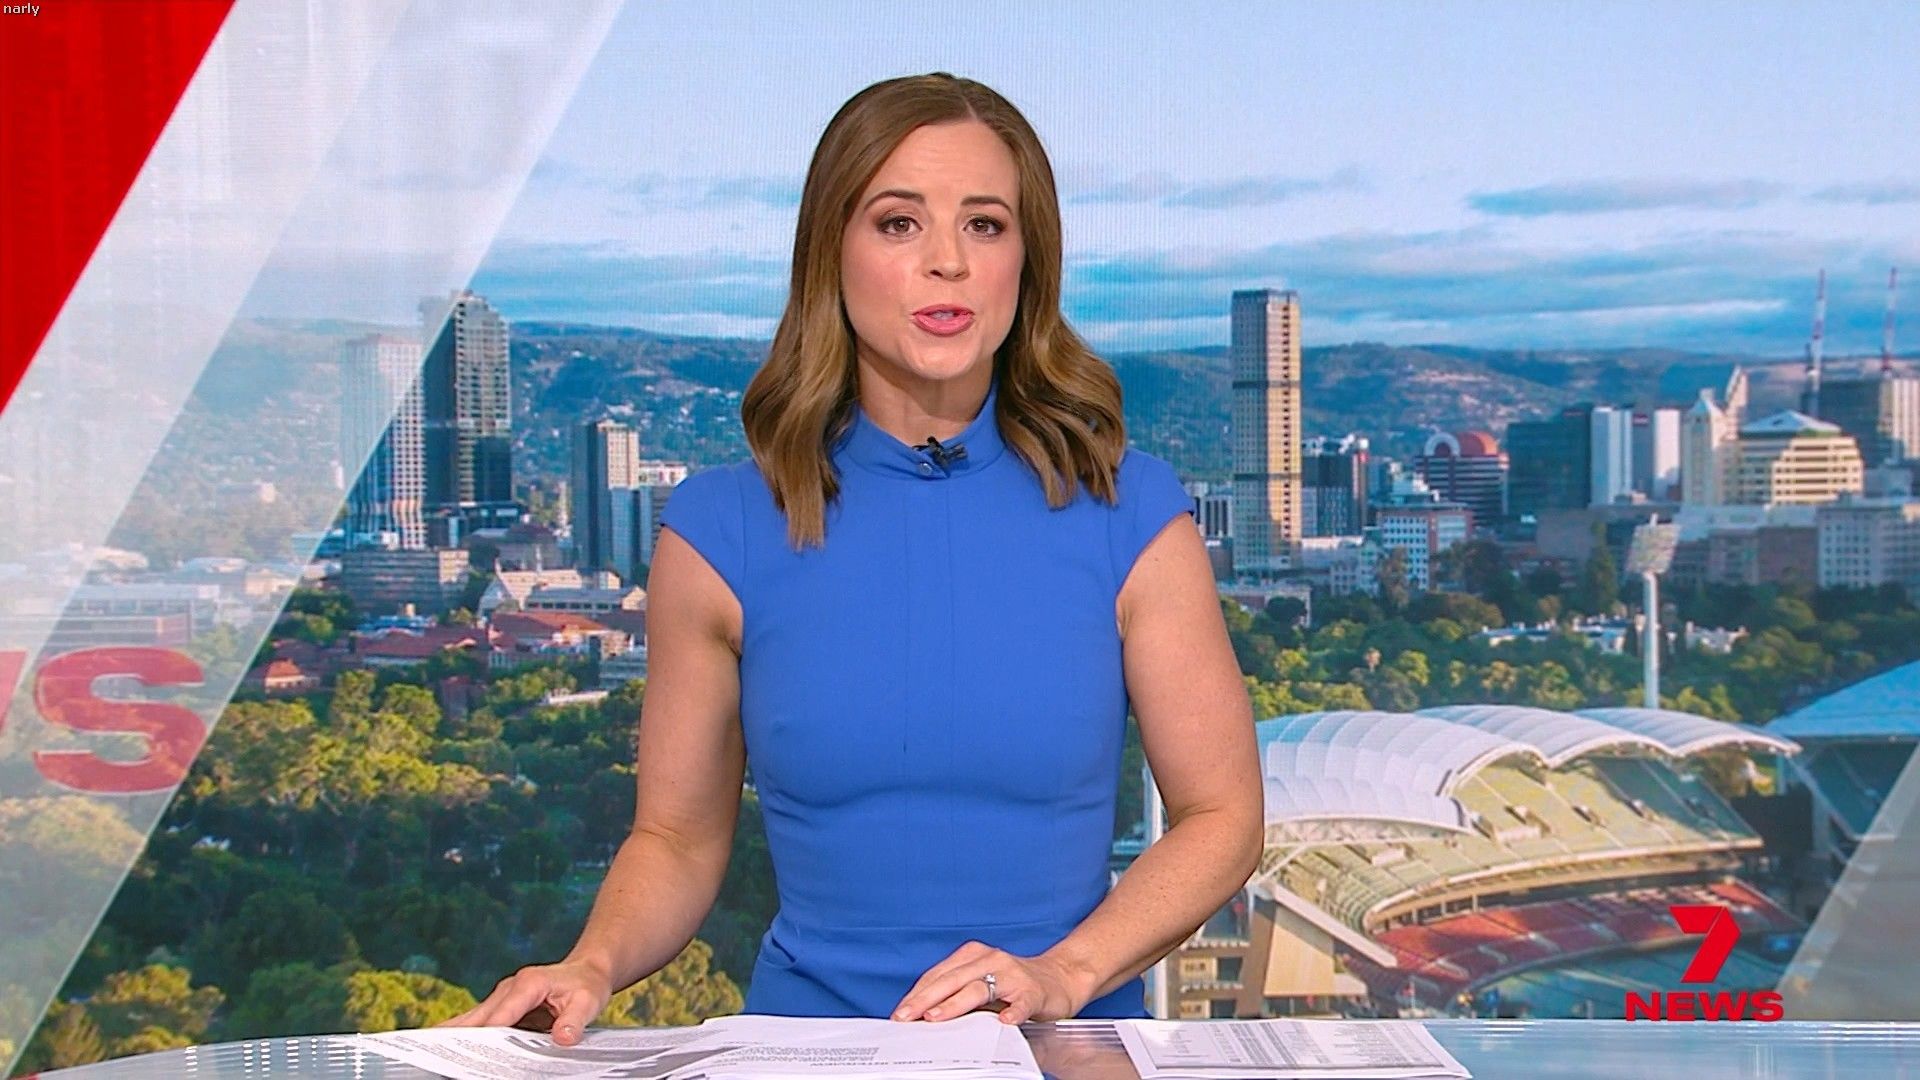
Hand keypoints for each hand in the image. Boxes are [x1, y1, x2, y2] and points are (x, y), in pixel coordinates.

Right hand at [438, 959, 613, 1046]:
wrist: (587, 971)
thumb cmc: (587, 985)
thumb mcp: (588, 1002)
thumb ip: (574, 1020)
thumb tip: (562, 1038)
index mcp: (528, 985)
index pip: (500, 1015)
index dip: (484, 1035)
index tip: (469, 1053)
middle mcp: (509, 989)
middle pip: (476, 1017)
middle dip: (456, 1036)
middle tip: (435, 1056)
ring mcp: (502, 998)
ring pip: (471, 1019)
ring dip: (455, 1036)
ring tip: (433, 1056)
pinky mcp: (501, 1007)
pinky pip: (479, 1023)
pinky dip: (465, 1036)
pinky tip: (450, 1050)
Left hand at [891, 941, 1095, 1024]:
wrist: (1060, 978)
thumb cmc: (1014, 984)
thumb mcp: (981, 984)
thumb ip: (956, 994)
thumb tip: (922, 1015)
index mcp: (973, 956)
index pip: (938, 975)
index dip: (917, 994)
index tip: (900, 1012)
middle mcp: (990, 960)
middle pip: (952, 980)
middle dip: (925, 999)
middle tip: (907, 1016)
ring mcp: (1013, 975)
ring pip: (979, 988)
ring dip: (955, 1003)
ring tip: (936, 1017)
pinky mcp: (1033, 991)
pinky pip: (1021, 1002)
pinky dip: (1013, 1011)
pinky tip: (1004, 1021)